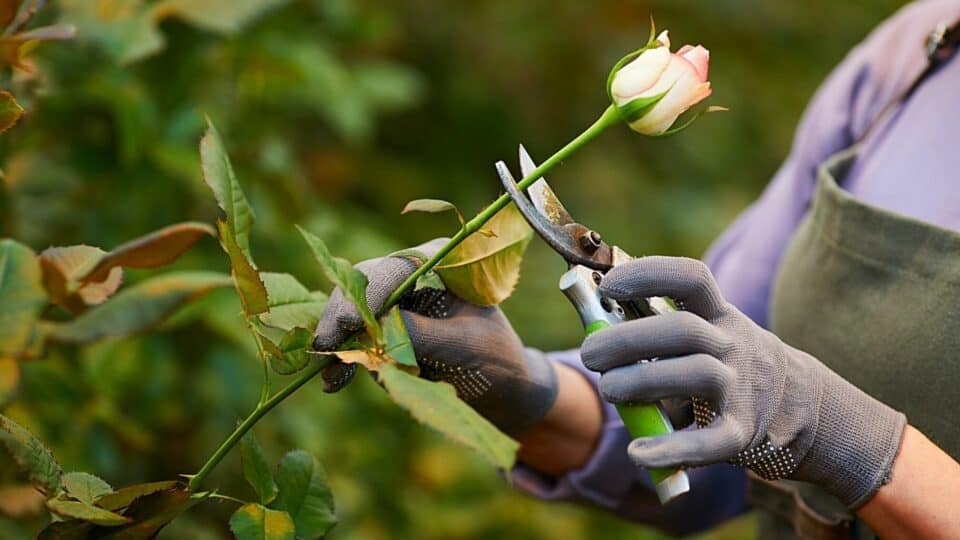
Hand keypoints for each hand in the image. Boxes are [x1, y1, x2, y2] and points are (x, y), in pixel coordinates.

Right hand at [312, 239, 557, 435]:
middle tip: (325, 349)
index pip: (393, 270)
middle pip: (361, 286)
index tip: (348, 323)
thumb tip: (377, 326)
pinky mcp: (385, 330)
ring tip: (333, 381)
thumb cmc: (495, 359)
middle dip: (342, 318)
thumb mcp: (463, 346)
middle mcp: (412, 276)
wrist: (503, 387)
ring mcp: (395, 303)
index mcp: (440, 264)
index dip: (366, 295)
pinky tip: (336, 382)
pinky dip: (345, 359)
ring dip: (339, 344)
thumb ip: (422, 334)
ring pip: (350, 314)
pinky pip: (356, 340)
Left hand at [581, 256, 905, 507]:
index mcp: (717, 313)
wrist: (796, 406)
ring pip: (698, 374)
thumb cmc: (721, 363)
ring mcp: (742, 386)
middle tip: (589, 353)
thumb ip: (654, 326)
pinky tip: (637, 452)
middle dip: (630, 338)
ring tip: (608, 389)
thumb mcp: (700, 334)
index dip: (650, 274)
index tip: (609, 284)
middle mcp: (733, 343)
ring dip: (645, 379)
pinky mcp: (743, 431)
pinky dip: (673, 448)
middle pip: (684, 329)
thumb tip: (589, 311)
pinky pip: (711, 441)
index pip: (691, 278)